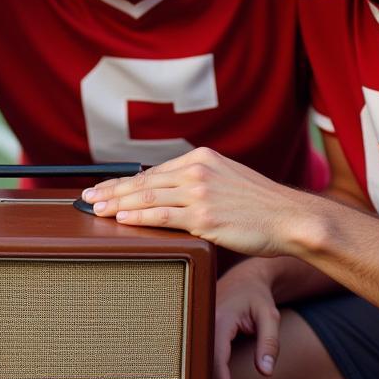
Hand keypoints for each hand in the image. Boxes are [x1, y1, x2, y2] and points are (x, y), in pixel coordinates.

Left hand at [80, 147, 302, 255]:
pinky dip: (136, 218)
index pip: (152, 171)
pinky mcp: (204, 217)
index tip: (103, 188)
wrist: (291, 218)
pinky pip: (161, 217)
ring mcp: (199, 194)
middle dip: (110, 191)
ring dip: (115, 204)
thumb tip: (168, 191)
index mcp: (201, 158)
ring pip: (146, 198)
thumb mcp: (228, 178)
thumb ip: (198, 180)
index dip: (124, 181)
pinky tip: (120, 220)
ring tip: (95, 210)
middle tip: (87, 198)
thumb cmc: (261, 205)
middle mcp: (197, 171)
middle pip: (143, 182)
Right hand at [211, 262, 281, 378]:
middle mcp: (203, 328)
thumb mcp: (269, 316)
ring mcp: (201, 334)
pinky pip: (204, 366)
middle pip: (204, 371)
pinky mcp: (204, 341)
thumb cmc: (256, 296)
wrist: (244, 280)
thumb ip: (269, 343)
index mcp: (217, 320)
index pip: (214, 357)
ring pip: (201, 372)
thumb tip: (265, 371)